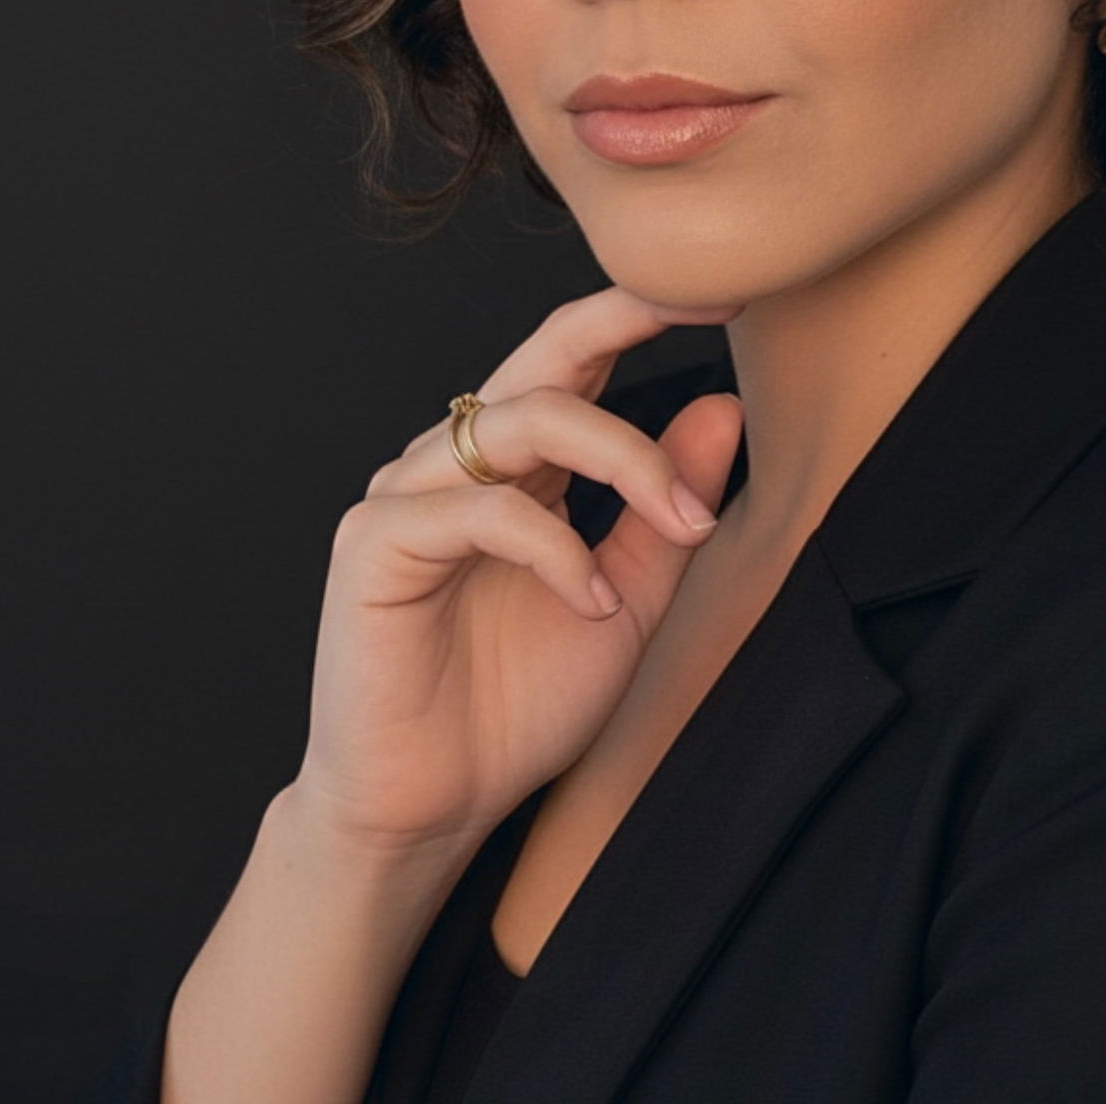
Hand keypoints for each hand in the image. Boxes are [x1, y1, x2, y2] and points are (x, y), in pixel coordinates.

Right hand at [286, 284, 744, 858]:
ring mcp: (410, 492)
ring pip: (525, 420)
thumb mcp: (629, 600)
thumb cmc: (519, 706)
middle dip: (629, 320)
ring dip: (625, 460)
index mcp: (517, 465)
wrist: (435, 808)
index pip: (576, 359)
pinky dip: (556, 548)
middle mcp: (459, 459)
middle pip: (546, 357)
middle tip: (719, 315)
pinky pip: (481, 509)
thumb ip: (666, 509)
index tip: (730, 296)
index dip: (641, 315)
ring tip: (681, 525)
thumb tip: (725, 408)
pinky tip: (593, 599)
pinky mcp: (375, 542)